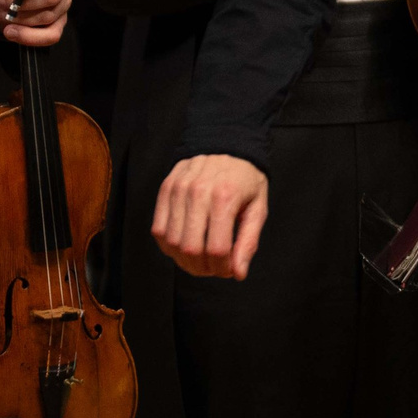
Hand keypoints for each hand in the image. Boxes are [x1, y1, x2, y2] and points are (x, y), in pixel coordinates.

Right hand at [153, 155, 269, 279]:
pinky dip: (169, 246)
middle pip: (190, 249)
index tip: (227, 269)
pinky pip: (159, 229)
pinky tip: (183, 245)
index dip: (221, 269)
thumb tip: (237, 274)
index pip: (216, 249)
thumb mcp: (258, 207)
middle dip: (201, 269)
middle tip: (212, 269)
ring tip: (199, 259)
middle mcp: (199, 192)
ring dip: (184, 261)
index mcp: (225, 197)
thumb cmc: (245, 179)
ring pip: (172, 243)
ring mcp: (179, 189)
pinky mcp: (166, 189)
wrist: (227, 142)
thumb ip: (248, 242)